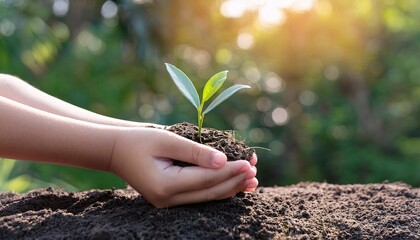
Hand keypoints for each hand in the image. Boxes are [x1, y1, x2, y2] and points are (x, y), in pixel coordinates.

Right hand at [110, 127, 257, 207]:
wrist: (117, 151)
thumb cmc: (140, 140)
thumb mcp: (167, 140)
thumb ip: (195, 151)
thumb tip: (223, 161)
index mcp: (165, 185)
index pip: (206, 179)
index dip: (230, 171)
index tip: (250, 162)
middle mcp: (168, 199)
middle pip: (210, 192)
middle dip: (234, 181)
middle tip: (255, 172)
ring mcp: (168, 203)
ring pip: (207, 197)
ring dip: (230, 187)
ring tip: (251, 180)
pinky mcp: (170, 199)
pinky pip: (200, 196)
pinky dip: (217, 189)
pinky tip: (233, 184)